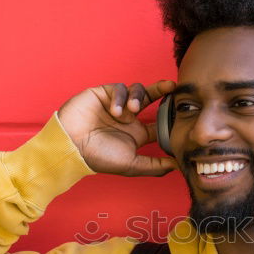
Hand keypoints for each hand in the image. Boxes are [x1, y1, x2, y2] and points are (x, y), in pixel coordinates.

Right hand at [57, 80, 177, 175]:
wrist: (71, 146)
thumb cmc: (99, 158)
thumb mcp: (131, 165)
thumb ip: (155, 165)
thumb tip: (178, 166)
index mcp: (137, 133)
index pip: (159, 121)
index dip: (170, 115)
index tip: (181, 110)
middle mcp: (129, 117)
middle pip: (151, 98)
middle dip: (162, 91)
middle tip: (172, 87)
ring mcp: (117, 104)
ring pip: (137, 90)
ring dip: (137, 97)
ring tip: (132, 109)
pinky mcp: (104, 94)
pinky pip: (119, 88)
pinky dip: (120, 97)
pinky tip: (115, 110)